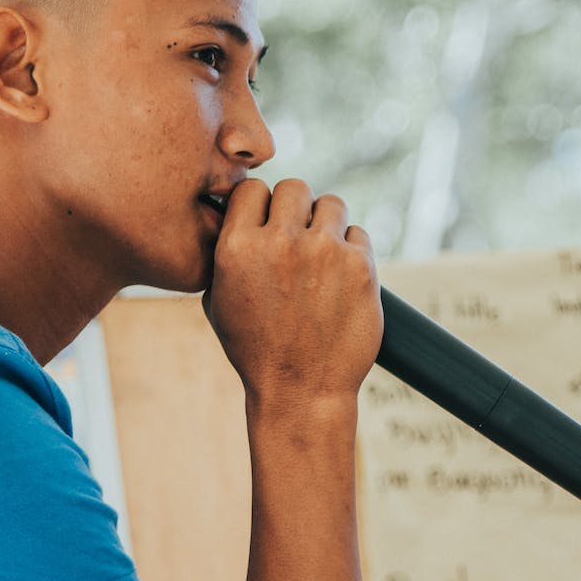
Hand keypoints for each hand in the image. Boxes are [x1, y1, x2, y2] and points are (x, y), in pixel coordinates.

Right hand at [203, 178, 381, 408]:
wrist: (301, 392)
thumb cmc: (256, 350)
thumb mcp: (219, 301)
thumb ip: (227, 253)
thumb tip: (238, 215)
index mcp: (238, 248)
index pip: (252, 188)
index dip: (260, 205)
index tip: (266, 223)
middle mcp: (280, 242)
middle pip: (294, 187)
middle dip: (296, 209)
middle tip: (298, 238)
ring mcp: (324, 252)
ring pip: (332, 204)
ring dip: (327, 225)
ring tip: (322, 258)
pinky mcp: (361, 266)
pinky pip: (358, 234)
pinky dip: (352, 252)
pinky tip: (341, 280)